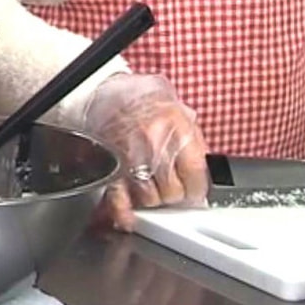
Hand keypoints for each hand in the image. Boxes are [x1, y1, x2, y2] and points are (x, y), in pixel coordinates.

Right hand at [82, 74, 208, 231]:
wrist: (102, 86)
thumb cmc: (140, 97)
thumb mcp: (177, 108)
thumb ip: (192, 138)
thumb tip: (202, 168)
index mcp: (177, 129)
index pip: (196, 177)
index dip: (196, 187)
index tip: (193, 189)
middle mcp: (154, 145)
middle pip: (173, 193)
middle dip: (174, 193)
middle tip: (170, 185)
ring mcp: (130, 157)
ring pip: (148, 199)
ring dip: (151, 198)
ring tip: (149, 186)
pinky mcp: (109, 165)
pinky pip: (117, 198)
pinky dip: (123, 212)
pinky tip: (129, 219)